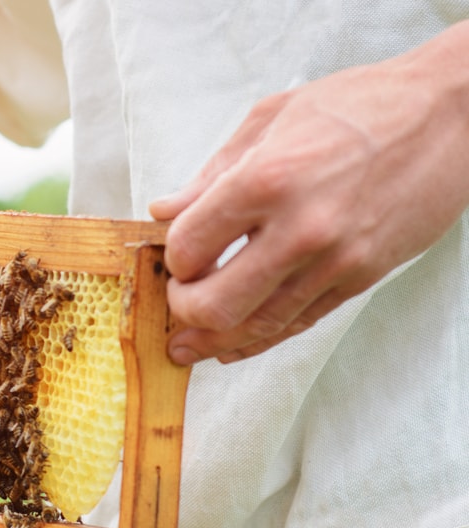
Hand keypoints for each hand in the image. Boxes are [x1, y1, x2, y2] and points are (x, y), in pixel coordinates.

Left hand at [150, 29, 468, 364]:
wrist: (447, 116)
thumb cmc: (357, 106)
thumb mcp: (269, 120)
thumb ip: (210, 175)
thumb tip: (163, 211)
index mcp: (265, 180)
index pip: (190, 248)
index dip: (172, 259)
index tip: (175, 255)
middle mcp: (299, 228)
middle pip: (215, 305)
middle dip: (184, 310)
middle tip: (178, 299)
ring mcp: (334, 261)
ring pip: (257, 327)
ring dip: (213, 340)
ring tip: (187, 345)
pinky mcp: (359, 279)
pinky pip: (298, 324)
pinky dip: (258, 340)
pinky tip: (231, 346)